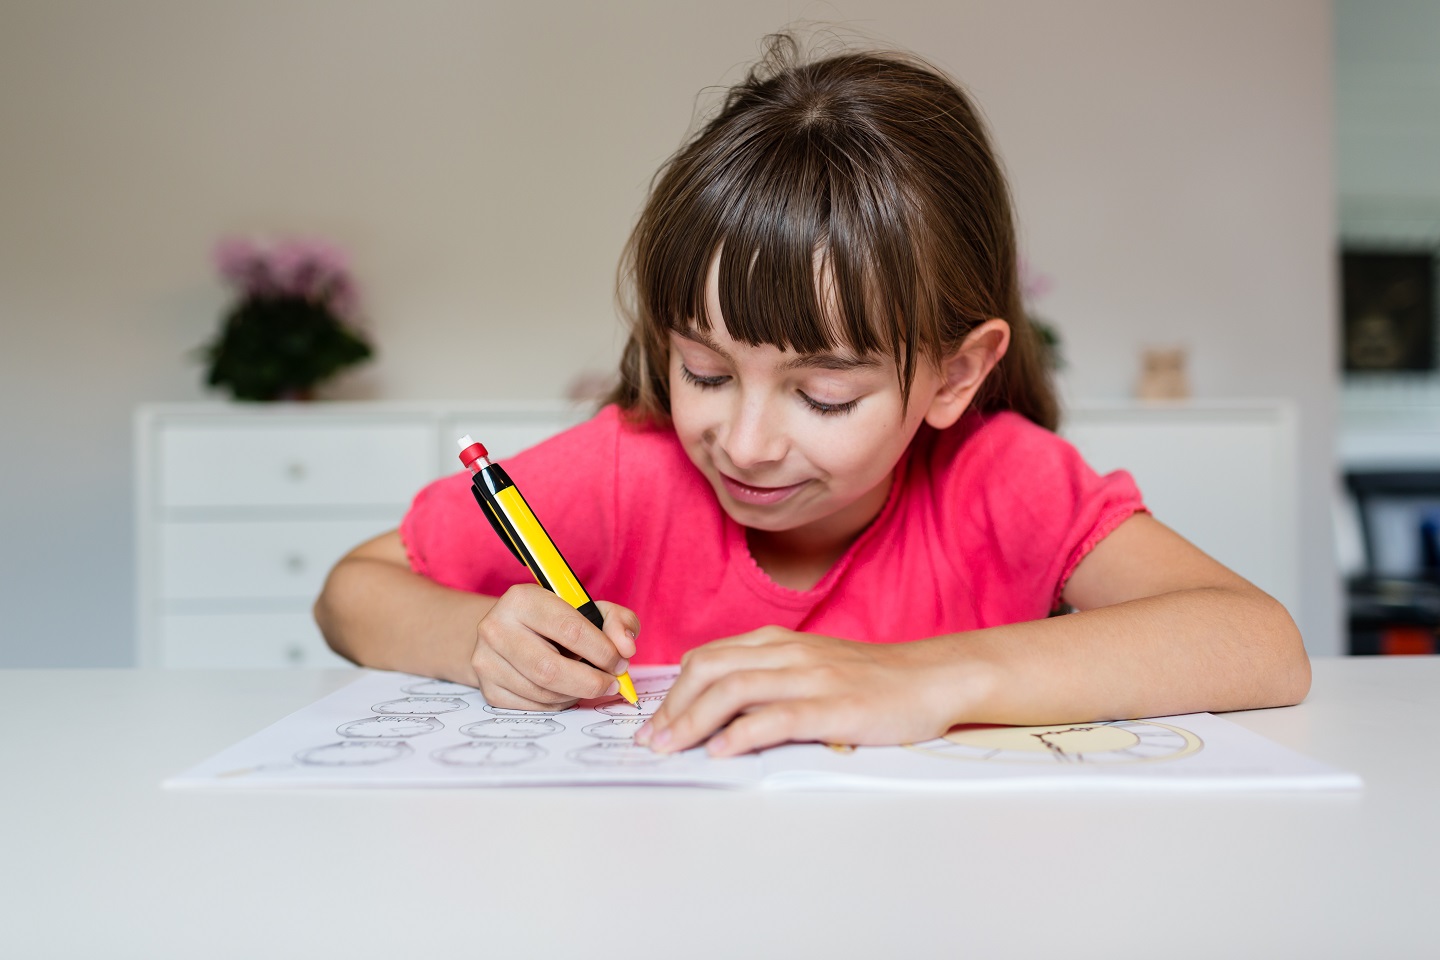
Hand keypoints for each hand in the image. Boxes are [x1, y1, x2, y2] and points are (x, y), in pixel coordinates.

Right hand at [470, 583, 637, 711]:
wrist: (509, 631)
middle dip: (591, 682)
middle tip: (611, 684)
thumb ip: (618, 621)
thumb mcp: (589, 609)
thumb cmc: (555, 620)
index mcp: (523, 599)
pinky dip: (558, 704)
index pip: (570, 630)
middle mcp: (497, 628)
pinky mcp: (488, 688)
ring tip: (588, 683)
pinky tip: (566, 690)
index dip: (602, 651)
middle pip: (550, 669)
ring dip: (576, 694)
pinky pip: (532, 707)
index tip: (620, 662)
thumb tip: (626, 647)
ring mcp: (487, 660)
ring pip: (543, 693)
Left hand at [634, 627, 954, 756]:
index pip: (707, 658)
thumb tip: (720, 711)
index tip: (655, 721)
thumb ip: (769, 678)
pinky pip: (776, 717)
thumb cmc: (872, 679)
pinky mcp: (832, 707)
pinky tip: (721, 752)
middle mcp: (787, 652)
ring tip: (672, 748)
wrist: (932, 677)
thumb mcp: (812, 666)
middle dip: (672, 707)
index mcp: (778, 642)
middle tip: (653, 741)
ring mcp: (809, 677)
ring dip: (692, 721)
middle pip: (708, 670)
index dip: (673, 691)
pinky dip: (741, 734)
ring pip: (732, 690)